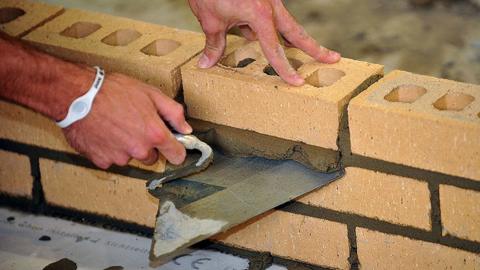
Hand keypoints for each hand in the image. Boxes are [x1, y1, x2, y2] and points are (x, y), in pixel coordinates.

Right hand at [63, 72, 191, 168]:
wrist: (77, 95)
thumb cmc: (114, 91)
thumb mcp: (151, 94)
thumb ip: (173, 113)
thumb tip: (186, 128)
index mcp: (155, 134)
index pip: (177, 156)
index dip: (176, 150)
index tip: (172, 146)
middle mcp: (139, 150)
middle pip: (151, 157)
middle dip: (146, 145)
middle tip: (134, 125)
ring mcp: (120, 158)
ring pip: (130, 157)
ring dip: (126, 147)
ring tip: (115, 125)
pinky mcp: (101, 161)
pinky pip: (111, 159)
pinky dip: (108, 149)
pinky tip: (103, 133)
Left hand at [188, 0, 340, 85]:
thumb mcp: (210, 20)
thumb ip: (214, 44)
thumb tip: (206, 64)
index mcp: (260, 14)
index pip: (275, 49)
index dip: (285, 68)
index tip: (297, 82)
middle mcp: (270, 6)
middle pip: (297, 32)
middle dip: (314, 48)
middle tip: (333, 58)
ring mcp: (268, 1)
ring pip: (285, 25)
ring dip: (294, 40)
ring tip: (312, 53)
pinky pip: (268, 18)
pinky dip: (266, 29)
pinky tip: (254, 34)